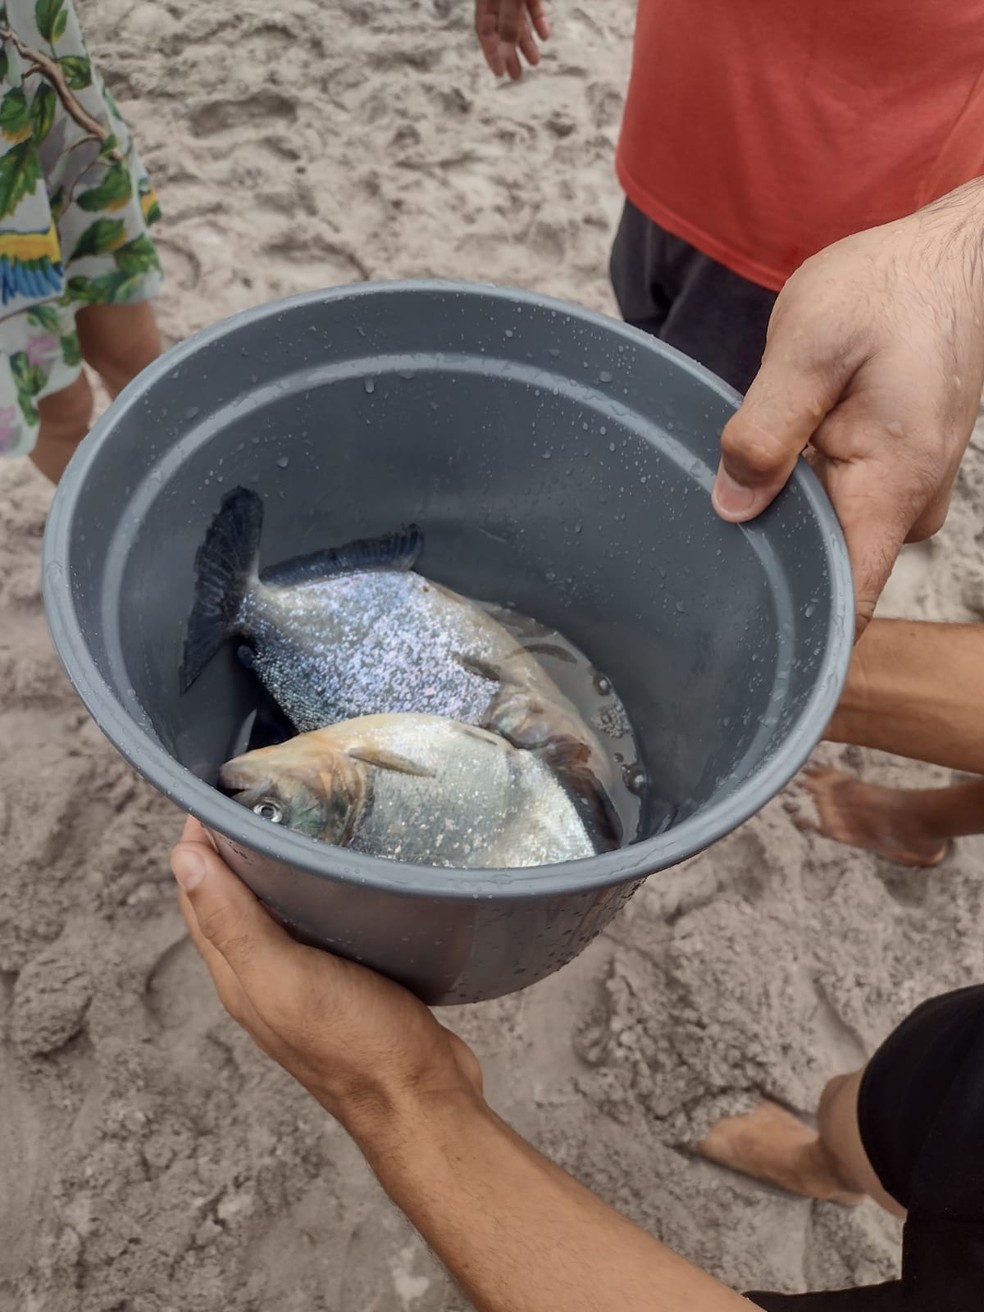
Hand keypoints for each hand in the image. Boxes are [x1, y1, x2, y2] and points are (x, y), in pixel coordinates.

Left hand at [170, 818, 481, 1130]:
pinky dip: (323, 889)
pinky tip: (348, 870)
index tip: (219, 791)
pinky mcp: (351, 976)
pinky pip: (323, 922)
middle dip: (237, 844)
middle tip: (265, 790)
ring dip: (282, 864)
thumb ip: (233, 924)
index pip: (199, 893)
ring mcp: (309, 978)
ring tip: (305, 816)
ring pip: (281, 908)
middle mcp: (266, 974)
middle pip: (235, 897)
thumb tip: (183, 862)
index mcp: (239, 973)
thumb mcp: (285, 978)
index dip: (201, 842)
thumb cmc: (356, 1044)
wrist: (422, 1100)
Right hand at [475, 0, 549, 79]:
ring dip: (527, 43)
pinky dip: (539, 21)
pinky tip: (544, 37)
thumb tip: (507, 37)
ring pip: (520, 21)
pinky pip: (534, 7)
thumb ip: (506, 13)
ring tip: (535, 62)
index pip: (484, 29)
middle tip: (516, 76)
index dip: (491, 53)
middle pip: (502, 30)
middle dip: (509, 54)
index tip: (500, 73)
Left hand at [711, 179, 983, 633]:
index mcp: (888, 488)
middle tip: (704, 537)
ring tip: (737, 482)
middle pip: (826, 571)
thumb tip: (732, 507)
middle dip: (768, 559)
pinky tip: (770, 463)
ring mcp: (903, 491)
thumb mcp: (808, 347)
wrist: (952, 259)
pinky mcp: (892, 472)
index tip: (738, 647)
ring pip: (828, 534)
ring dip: (782, 515)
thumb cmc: (890, 291)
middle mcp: (904, 505)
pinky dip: (800, 490)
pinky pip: (839, 503)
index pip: (846, 601)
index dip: (795, 634)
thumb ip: (766, 430)